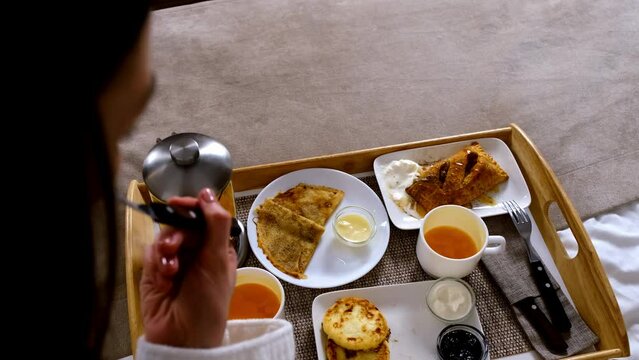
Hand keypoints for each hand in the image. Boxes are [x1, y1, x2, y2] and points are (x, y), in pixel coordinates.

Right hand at [140, 188, 236, 347]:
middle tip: (177, 245)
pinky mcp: (155, 272)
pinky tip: (165, 278)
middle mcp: (197, 253)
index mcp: (217, 249)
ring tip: (171, 267)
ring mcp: (175, 262)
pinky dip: (157, 263)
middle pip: (182, 225)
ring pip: (164, 238)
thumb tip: (208, 193)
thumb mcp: (218, 260)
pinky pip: (152, 254)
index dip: (193, 208)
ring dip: (167, 250)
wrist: (183, 337)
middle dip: (177, 233)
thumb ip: (215, 224)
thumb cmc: (208, 301)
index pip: (204, 218)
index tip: (179, 203)